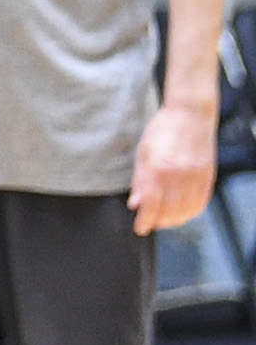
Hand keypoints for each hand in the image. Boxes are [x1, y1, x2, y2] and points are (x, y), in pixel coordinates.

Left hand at [130, 98, 214, 234]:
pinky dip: (191, 213)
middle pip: (169, 211)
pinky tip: (182, 212)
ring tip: (164, 219)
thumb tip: (135, 204)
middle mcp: (179, 176)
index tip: (140, 228)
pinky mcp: (208, 178)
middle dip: (158, 221)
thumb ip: (140, 180)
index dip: (145, 220)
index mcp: (159, 168)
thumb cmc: (163, 129)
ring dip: (174, 220)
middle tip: (150, 222)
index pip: (151, 204)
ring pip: (186, 211)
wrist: (190, 115)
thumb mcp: (143, 152)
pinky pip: (201, 204)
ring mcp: (196, 178)